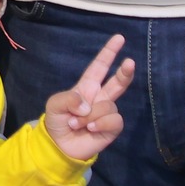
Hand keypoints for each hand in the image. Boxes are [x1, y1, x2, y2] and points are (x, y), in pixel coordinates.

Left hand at [42, 34, 134, 162]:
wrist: (60, 146)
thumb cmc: (57, 121)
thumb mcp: (54, 105)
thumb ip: (68, 99)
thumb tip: (87, 105)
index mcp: (86, 87)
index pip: (99, 67)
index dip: (108, 52)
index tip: (119, 38)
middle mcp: (100, 98)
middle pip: (117, 82)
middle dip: (124, 72)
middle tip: (130, 62)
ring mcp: (106, 113)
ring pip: (108, 106)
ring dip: (91, 116)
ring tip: (78, 124)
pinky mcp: (111, 128)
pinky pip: (113, 121)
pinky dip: (100, 124)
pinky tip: (90, 129)